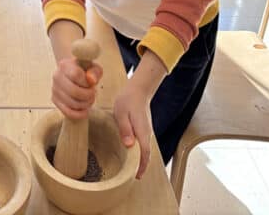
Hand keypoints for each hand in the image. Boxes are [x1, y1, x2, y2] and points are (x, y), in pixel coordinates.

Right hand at [51, 56, 102, 119]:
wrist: (72, 73)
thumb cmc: (84, 71)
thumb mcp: (93, 68)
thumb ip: (95, 72)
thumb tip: (91, 80)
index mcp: (65, 65)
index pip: (76, 75)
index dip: (87, 82)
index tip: (91, 84)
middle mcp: (57, 76)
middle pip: (74, 91)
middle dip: (88, 95)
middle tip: (93, 94)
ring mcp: (54, 89)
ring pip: (72, 103)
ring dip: (85, 104)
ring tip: (89, 100)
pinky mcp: (54, 100)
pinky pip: (67, 112)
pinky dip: (79, 114)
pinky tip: (85, 110)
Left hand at [112, 49, 165, 178]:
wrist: (138, 90)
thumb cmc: (128, 100)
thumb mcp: (122, 113)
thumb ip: (125, 129)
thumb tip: (129, 145)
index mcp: (142, 132)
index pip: (144, 154)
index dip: (141, 166)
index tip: (136, 177)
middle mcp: (147, 134)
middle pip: (146, 154)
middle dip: (141, 167)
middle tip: (132, 178)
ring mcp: (146, 132)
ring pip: (145, 150)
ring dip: (140, 160)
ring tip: (132, 171)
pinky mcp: (144, 129)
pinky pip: (143, 145)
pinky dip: (140, 153)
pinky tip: (132, 155)